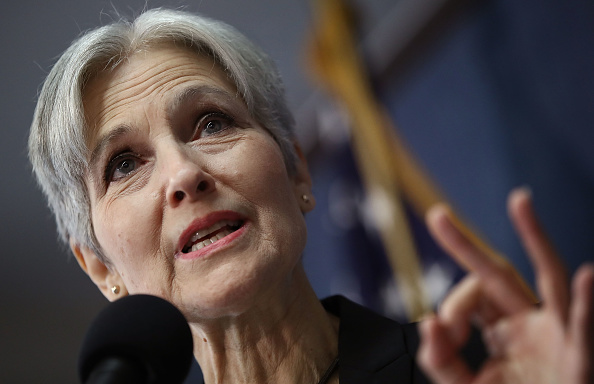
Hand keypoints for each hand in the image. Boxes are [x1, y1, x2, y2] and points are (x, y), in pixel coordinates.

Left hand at [418, 188, 593, 383]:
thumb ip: (442, 360)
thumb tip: (425, 322)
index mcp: (505, 329)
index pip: (469, 300)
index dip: (449, 308)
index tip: (438, 333)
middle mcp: (532, 323)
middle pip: (498, 275)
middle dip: (465, 247)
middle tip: (435, 216)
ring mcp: (557, 336)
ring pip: (548, 280)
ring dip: (535, 238)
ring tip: (518, 200)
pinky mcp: (580, 360)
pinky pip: (584, 331)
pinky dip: (587, 305)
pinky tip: (587, 277)